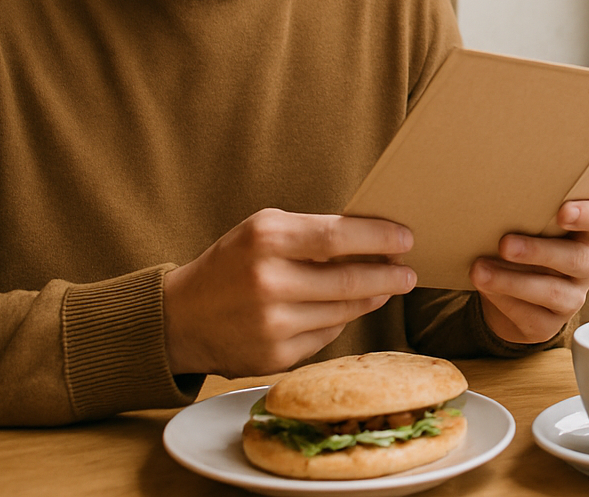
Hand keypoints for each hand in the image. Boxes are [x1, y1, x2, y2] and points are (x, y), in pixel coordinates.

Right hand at [162, 208, 415, 376]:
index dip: (379, 238)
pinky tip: (344, 310)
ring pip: (343, 311)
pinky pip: (326, 336)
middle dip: (389, 276)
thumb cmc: (231, 264)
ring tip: (385, 288)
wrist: (180, 317)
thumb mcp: (263, 232)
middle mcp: (268, 281)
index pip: (339, 235)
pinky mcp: (274, 357)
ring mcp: (272, 324)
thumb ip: (313, 234)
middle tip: (408, 273)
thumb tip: (375, 242)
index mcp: (266, 238)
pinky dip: (340, 321)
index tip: (406, 239)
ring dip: (371, 299)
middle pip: (350, 280)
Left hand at [472, 198, 588, 344]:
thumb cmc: (521, 248)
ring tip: (480, 270)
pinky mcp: (549, 325)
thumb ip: (524, 217)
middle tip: (505, 244)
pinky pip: (529, 315)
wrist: (510, 298)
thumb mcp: (527, 230)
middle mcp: (585, 265)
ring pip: (551, 291)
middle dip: (538, 251)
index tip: (563, 211)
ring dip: (512, 280)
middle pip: (576, 258)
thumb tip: (491, 209)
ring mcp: (572, 298)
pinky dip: (503, 300)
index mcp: (584, 234)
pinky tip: (484, 287)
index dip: (587, 215)